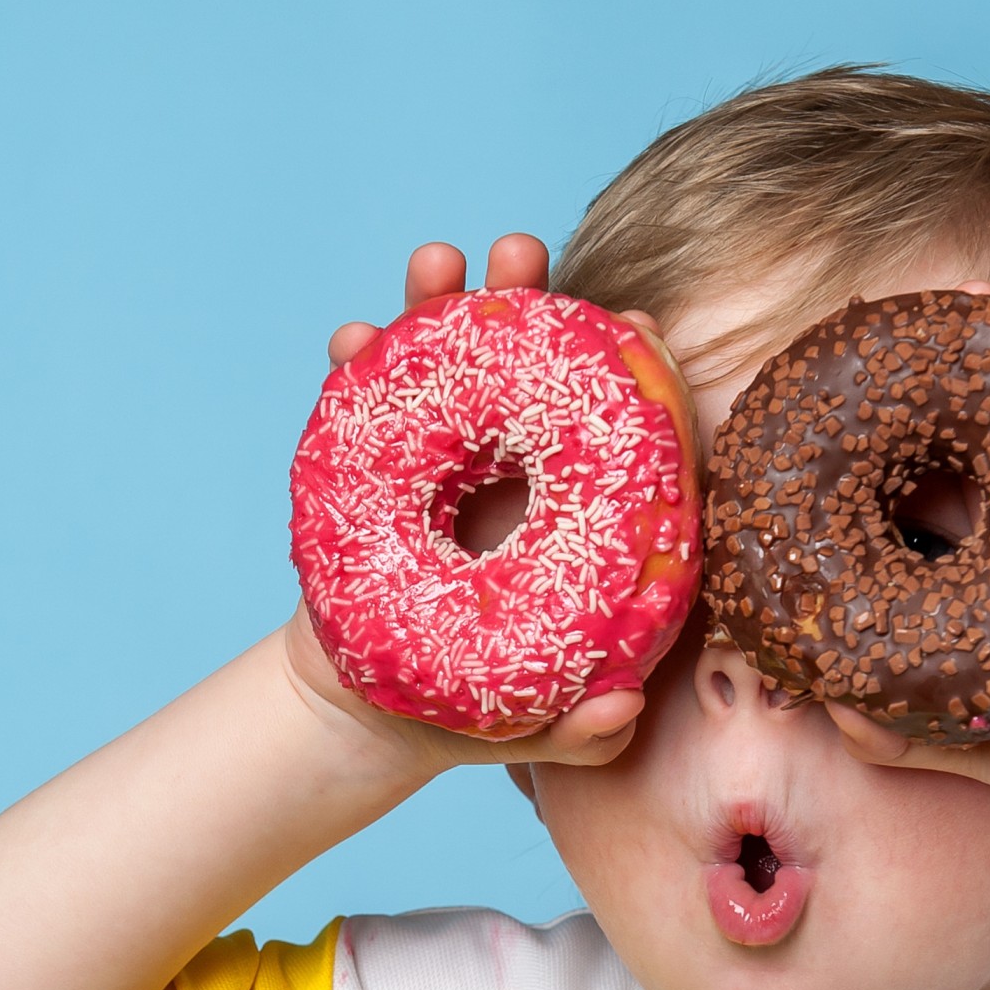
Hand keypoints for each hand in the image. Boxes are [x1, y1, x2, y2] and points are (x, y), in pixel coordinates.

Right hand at [295, 234, 646, 773]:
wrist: (369, 711)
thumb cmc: (473, 711)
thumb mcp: (530, 726)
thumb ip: (580, 733)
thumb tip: (621, 713)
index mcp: (572, 515)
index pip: (612, 431)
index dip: (628, 377)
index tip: (637, 329)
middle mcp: (514, 469)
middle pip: (529, 370)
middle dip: (527, 304)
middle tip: (520, 256)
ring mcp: (446, 459)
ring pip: (448, 364)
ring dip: (441, 303)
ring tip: (438, 265)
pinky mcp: (379, 463)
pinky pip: (368, 402)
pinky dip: (359, 361)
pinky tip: (352, 340)